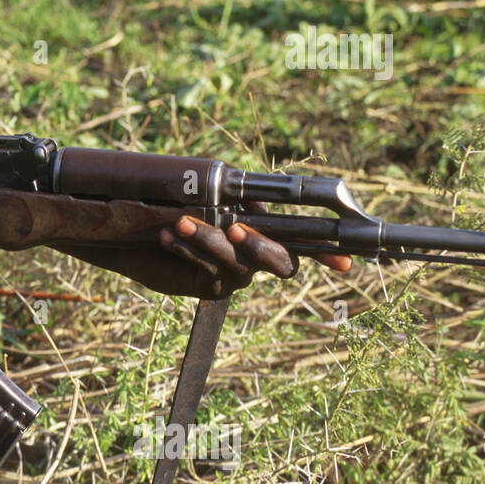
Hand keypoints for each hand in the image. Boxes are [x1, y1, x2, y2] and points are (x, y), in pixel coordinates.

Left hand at [155, 202, 351, 297]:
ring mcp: (238, 275)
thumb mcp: (208, 196)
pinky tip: (169, 237)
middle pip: (280, 261)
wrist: (137, 234)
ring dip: (208, 239)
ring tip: (180, 222)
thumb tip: (257, 208)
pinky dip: (189, 250)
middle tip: (234, 228)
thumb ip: (237, 200)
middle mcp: (258, 258)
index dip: (327, 253)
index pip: (302, 241)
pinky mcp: (213, 287)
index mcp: (265, 232)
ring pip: (237, 263)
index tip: (347, 260)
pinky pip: (209, 270)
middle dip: (259, 245)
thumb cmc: (177, 208)